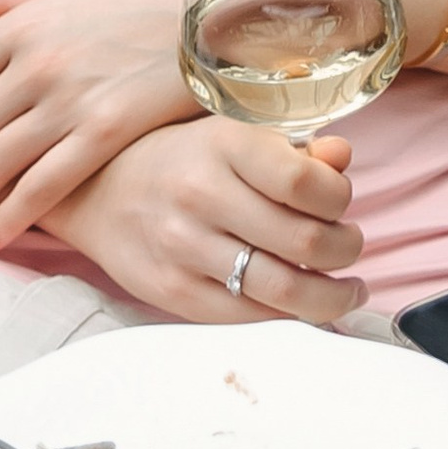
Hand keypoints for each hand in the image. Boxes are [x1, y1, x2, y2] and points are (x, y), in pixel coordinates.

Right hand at [47, 121, 364, 326]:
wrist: (96, 189)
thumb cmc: (181, 155)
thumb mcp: (233, 130)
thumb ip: (293, 145)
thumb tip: (341, 160)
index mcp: (225, 145)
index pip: (305, 182)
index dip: (340, 198)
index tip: (342, 201)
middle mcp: (203, 197)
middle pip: (304, 242)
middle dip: (346, 250)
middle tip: (351, 246)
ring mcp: (185, 250)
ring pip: (282, 291)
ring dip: (330, 297)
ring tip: (346, 289)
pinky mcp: (172, 293)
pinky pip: (247, 319)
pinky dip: (287, 318)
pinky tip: (303, 307)